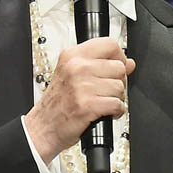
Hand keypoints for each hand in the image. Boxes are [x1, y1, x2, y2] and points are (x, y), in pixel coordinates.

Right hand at [24, 38, 135, 164]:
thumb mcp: (73, 75)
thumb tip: (129, 63)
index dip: (119, 58)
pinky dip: (116, 111)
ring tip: (103, 102)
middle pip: (119, 67)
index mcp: (72, 56)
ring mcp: (82, 86)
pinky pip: (118, 104)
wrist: (43, 127)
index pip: (110, 45)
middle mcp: (76, 67)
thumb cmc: (57, 103)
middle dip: (118, 82)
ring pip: (120, 87)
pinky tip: (106, 113)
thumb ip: (101, 65)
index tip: (115, 68)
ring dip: (116, 98)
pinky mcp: (88, 105)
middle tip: (105, 91)